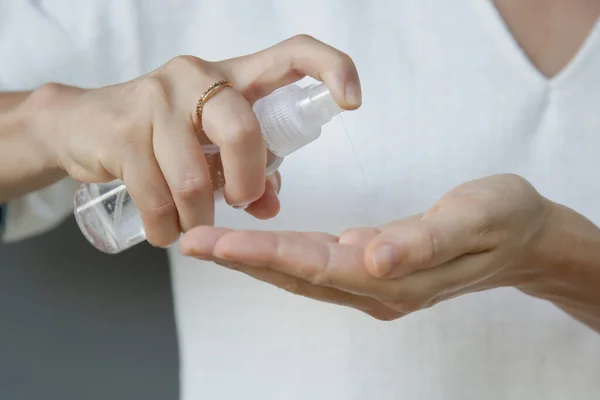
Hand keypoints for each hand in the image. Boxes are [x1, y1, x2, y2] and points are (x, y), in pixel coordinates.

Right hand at [28, 35, 360, 246]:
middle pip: (244, 131)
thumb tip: (271, 204)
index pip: (292, 54)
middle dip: (248, 183)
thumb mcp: (213, 145)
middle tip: (241, 201)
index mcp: (232, 75)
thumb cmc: (164, 136)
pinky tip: (166, 228)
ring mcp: (155, 99)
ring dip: (200, 218)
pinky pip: (158, 199)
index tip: (352, 101)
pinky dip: (168, 228)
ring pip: (196, 180)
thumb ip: (250, 169)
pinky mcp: (122, 131)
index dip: (331, 69)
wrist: (82, 125)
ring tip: (193, 223)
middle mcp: (195, 77)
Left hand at [180, 174, 552, 319]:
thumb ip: (421, 241)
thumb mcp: (473, 219)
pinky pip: (317, 267)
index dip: (262, 253)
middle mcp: (377, 287)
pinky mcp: (376, 270)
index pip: (314, 265)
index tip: (215, 243)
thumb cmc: (501, 219)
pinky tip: (258, 247)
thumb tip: (372, 259)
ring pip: (302, 273)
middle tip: (191, 243)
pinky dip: (281, 256)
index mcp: (396, 275)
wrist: (525, 236)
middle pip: (297, 274)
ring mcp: (375, 283)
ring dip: (253, 259)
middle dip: (241, 258)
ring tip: (210, 244)